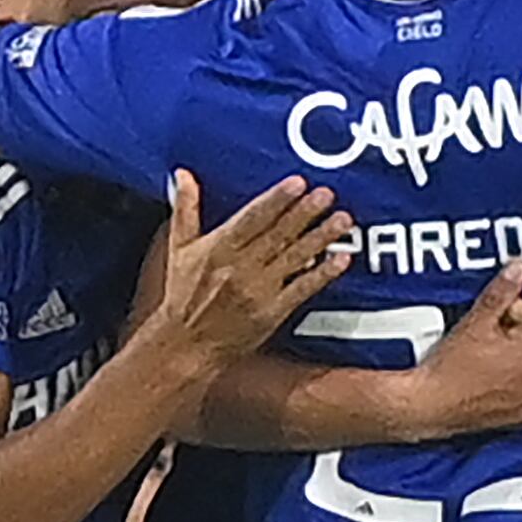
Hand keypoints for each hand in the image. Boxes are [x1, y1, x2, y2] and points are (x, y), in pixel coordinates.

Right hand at [128, 170, 351, 365]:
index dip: (276, 200)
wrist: (185, 346)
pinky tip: (341, 259)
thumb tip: (184, 174)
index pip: (252, 218)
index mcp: (219, 249)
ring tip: (343, 220)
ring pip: (294, 258)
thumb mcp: (179, 250)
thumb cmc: (183, 297)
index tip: (297, 183)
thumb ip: (185, 209)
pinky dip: (322, 274)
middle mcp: (240, 268)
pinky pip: (302, 289)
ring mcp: (259, 291)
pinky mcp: (273, 312)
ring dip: (321, 238)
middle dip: (305, 213)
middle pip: (278, 235)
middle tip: (327, 194)